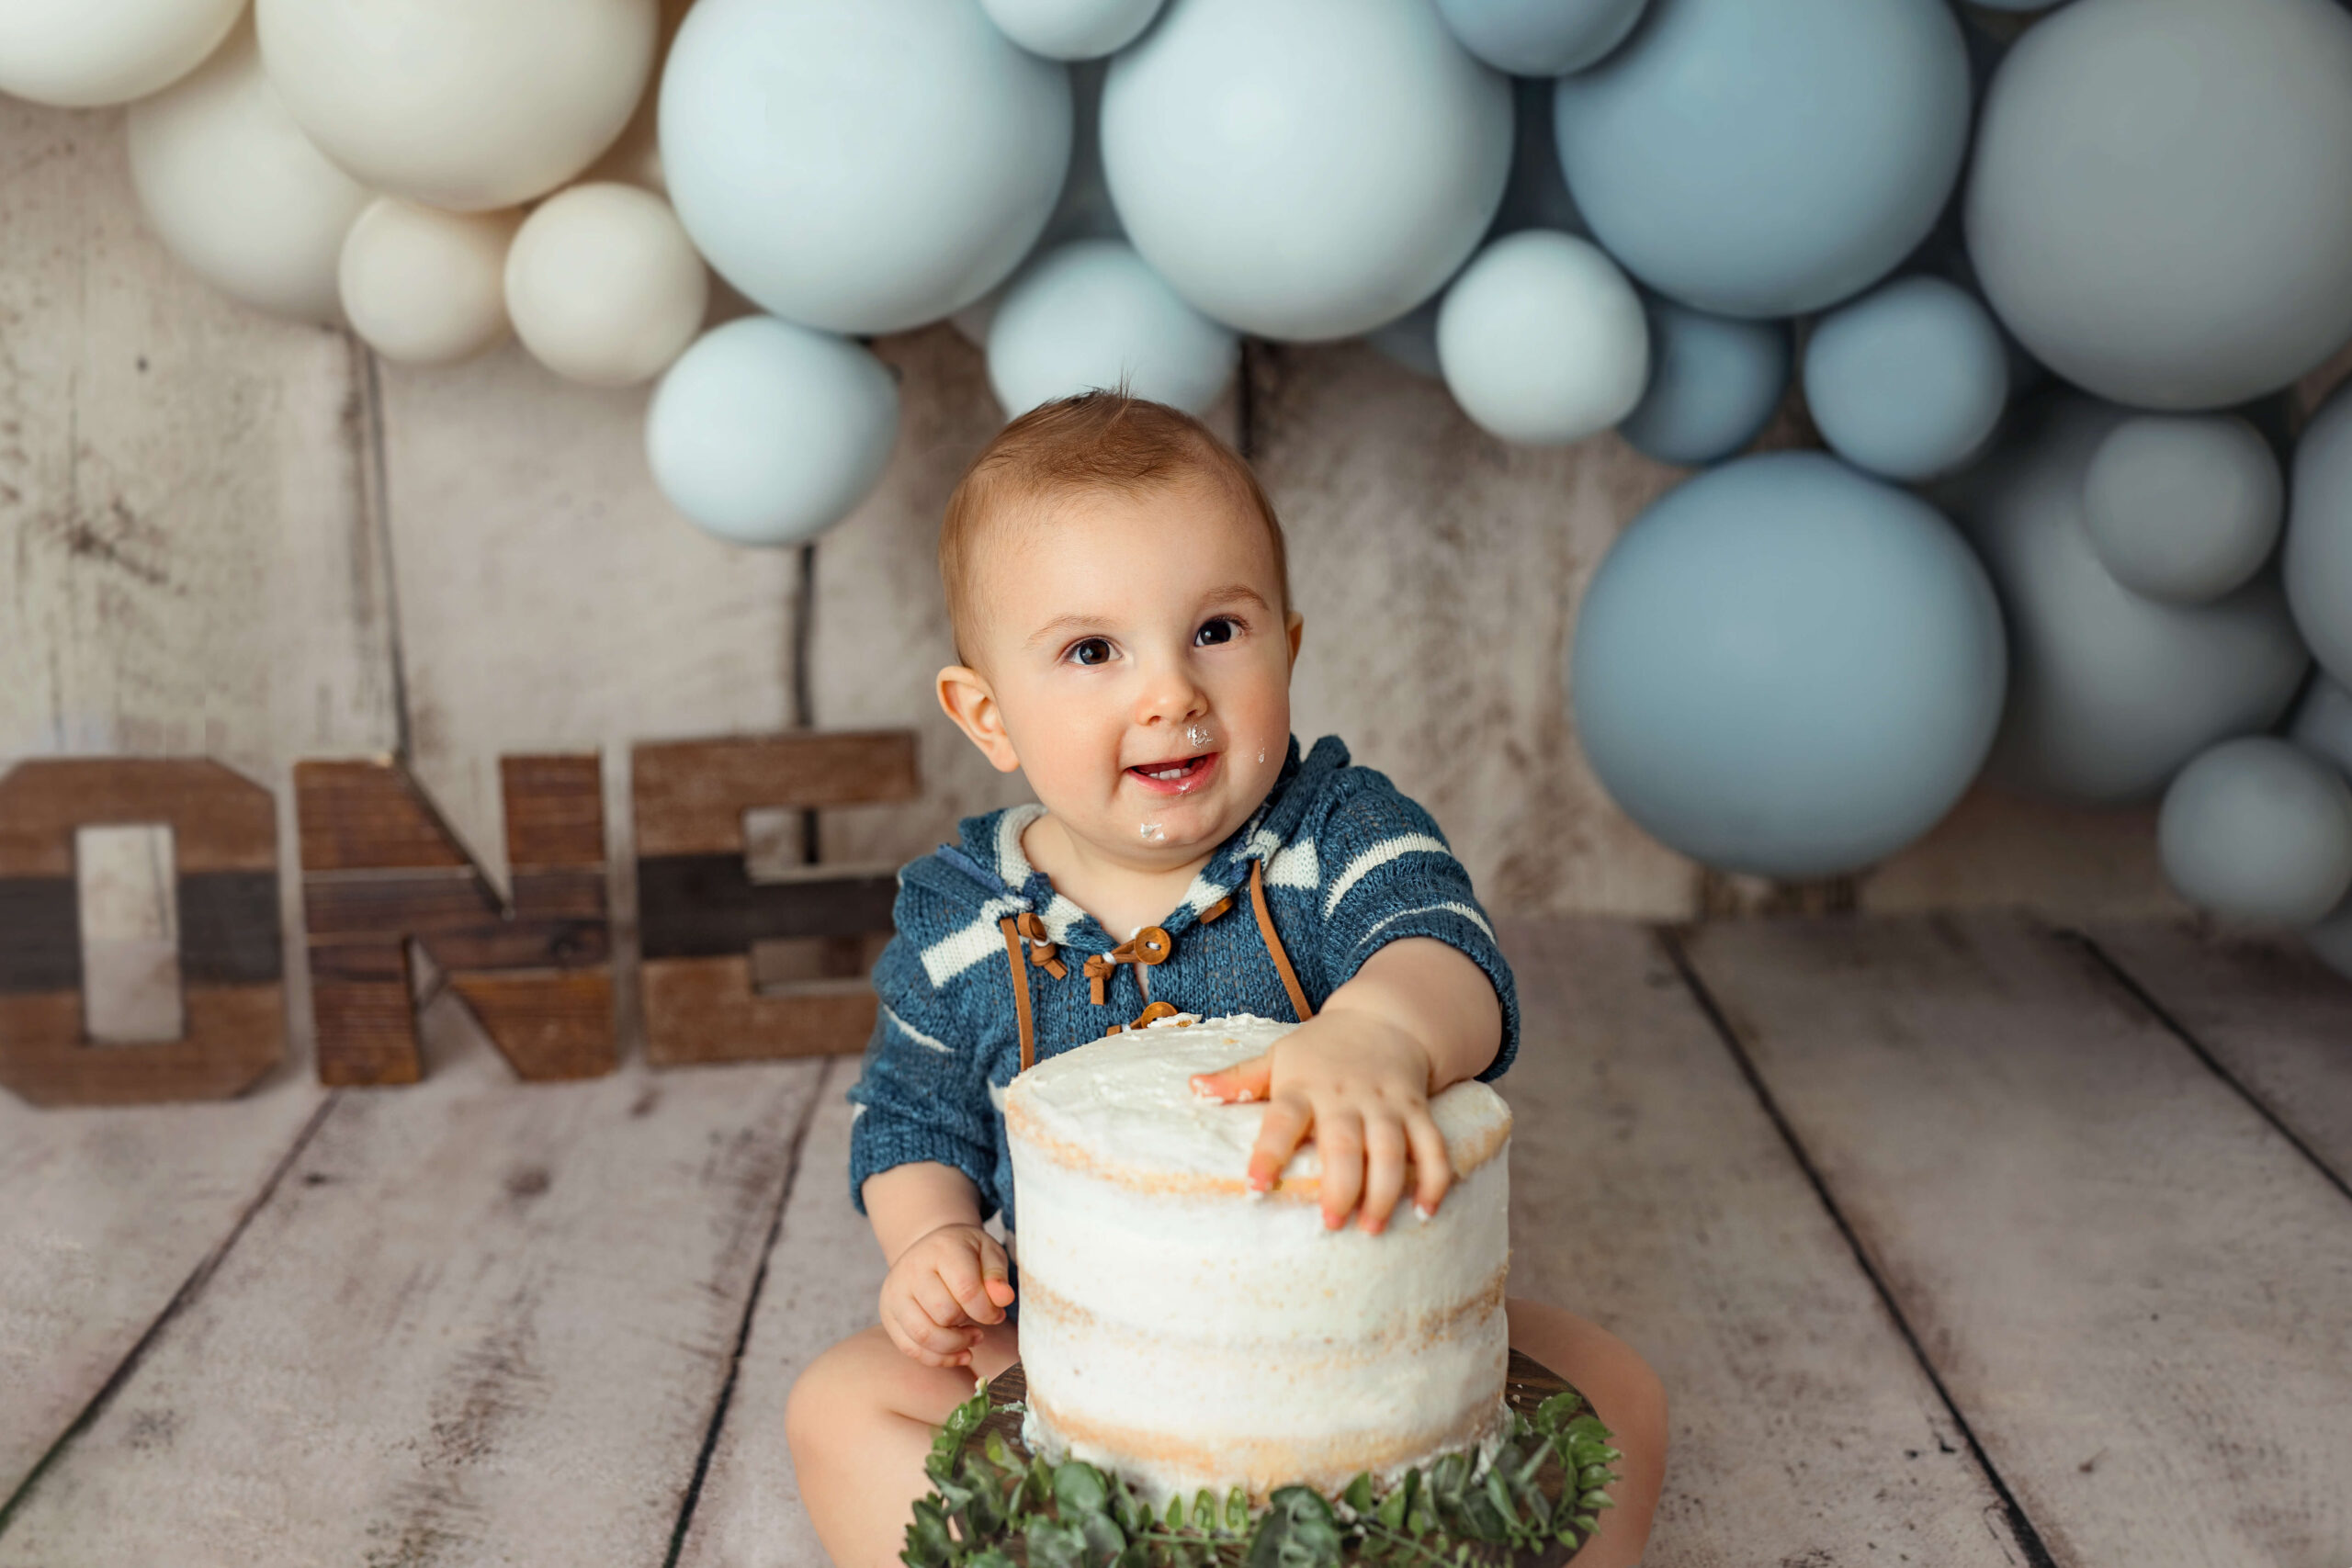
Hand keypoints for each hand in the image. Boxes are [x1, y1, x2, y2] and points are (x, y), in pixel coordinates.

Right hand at [878, 1222, 1015, 1368]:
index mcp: (942, 1249)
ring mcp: (895, 1291)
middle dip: (968, 1327)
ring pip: (923, 1335)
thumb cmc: (965, 1253)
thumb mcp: (988, 1253)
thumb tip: (1004, 1299)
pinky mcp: (888, 1313)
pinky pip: (910, 1348)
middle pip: (943, 1314)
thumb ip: (997, 1276)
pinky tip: (959, 1353)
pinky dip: (938, 1359)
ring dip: (954, 1346)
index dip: (986, 1311)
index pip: (966, 1290)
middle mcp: (912, 1268)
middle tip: (981, 1325)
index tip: (997, 1314)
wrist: (930, 1248)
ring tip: (971, 1339)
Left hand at [1190, 1011, 1452, 1233]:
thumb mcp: (1278, 1055)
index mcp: (1305, 1086)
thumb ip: (1240, 1079)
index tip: (1255, 1187)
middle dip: (1340, 1184)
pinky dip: (1434, 1178)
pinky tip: (1426, 1211)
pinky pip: (1432, 1145)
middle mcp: (1346, 1097)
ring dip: (1385, 1191)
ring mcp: (1386, 1104)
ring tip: (1371, 1228)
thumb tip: (1193, 1087)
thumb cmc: (1322, 1047)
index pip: (1282, 1120)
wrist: (1385, 1017)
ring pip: (1391, 1149)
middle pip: (1344, 1142)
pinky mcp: (1417, 1110)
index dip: (1268, 1152)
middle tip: (1329, 1222)